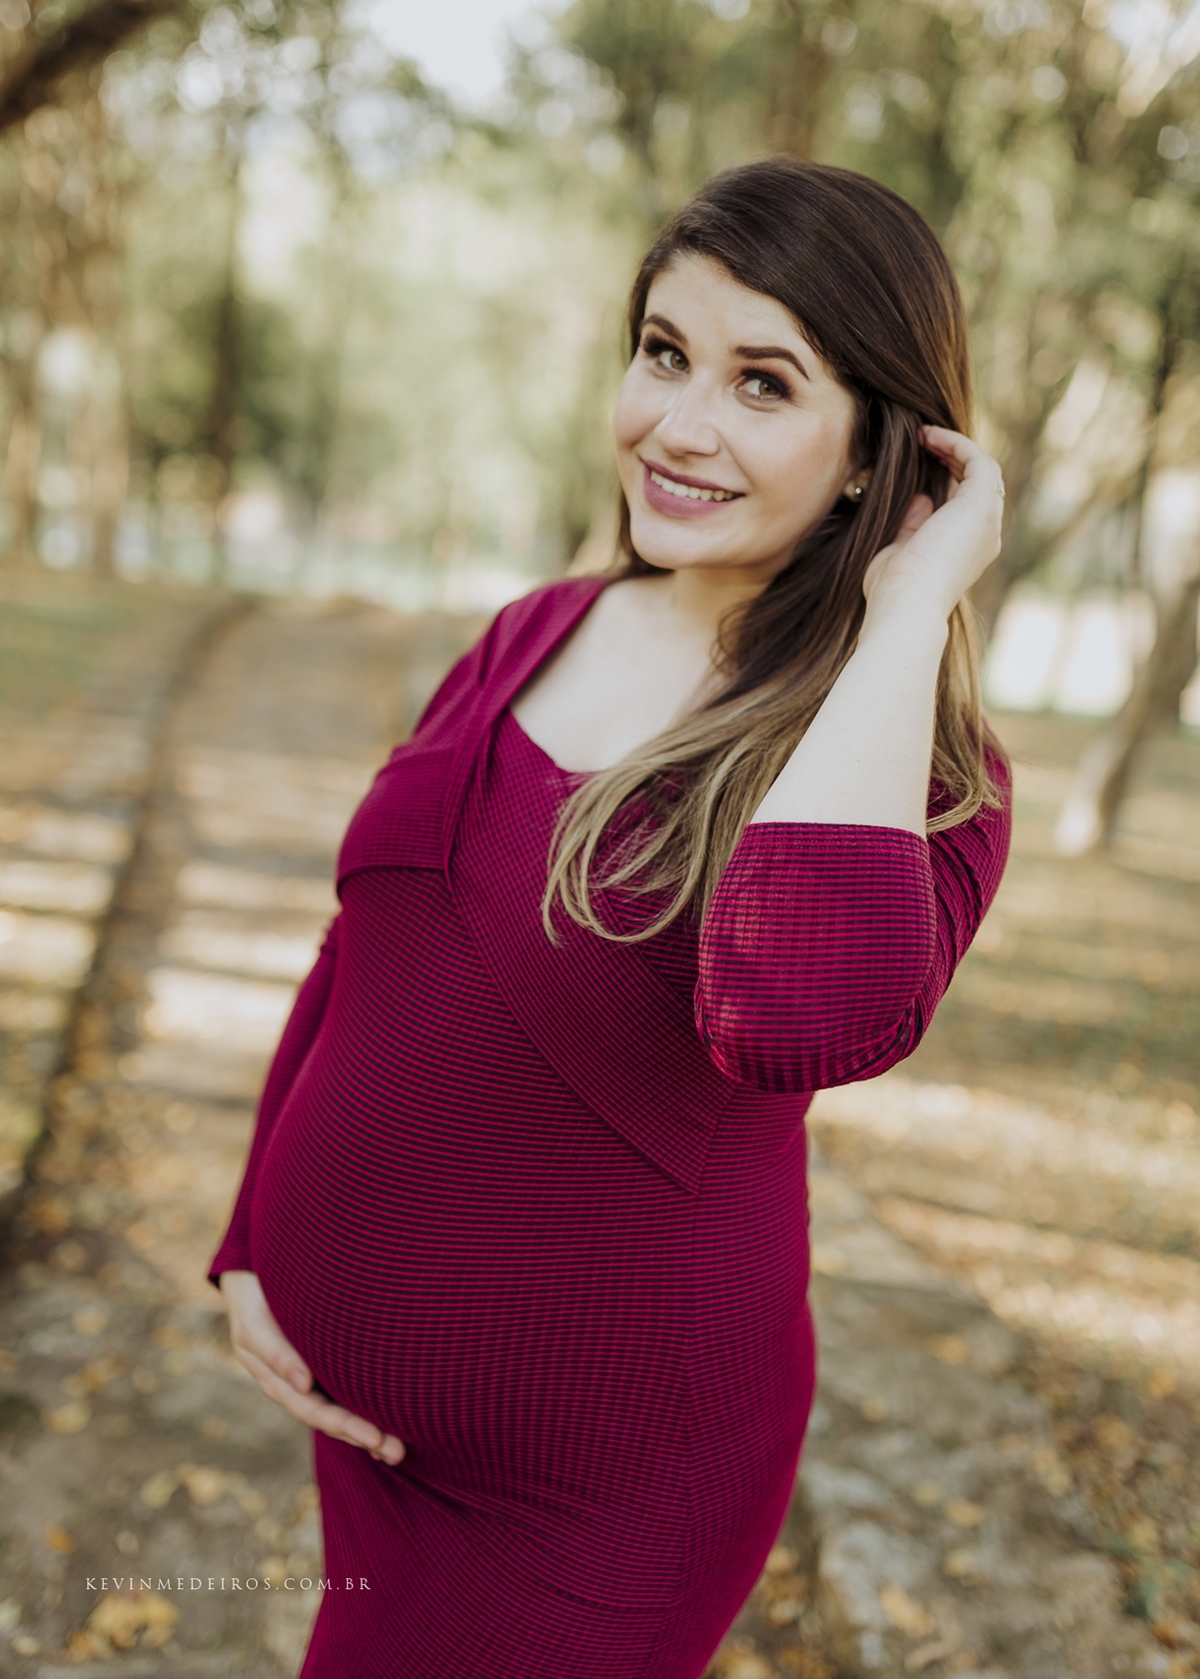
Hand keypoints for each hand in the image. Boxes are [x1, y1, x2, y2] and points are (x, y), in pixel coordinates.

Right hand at [218, 1270, 404, 1464]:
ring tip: (400, 1448)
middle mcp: (300, 1387)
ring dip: (370, 1430)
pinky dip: (367, 1405)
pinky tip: (392, 1415)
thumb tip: (304, 1385)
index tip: (375, 1437)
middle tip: (398, 1452)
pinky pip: (349, 1388)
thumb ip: (276, 1354)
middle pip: (333, 1419)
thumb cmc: (254, 1303)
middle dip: (364, 1437)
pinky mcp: (328, 1362)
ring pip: (342, 1409)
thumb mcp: (255, 1328)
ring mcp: (314, 1377)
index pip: (317, 1412)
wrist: (253, 1280)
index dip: (346, 1426)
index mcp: (281, 1384)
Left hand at [861, 425, 1003, 626]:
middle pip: (977, 484)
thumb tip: (919, 498)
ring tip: (924, 434)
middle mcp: (986, 535)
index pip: (964, 504)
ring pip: (982, 469)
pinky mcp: (981, 504)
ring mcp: (987, 520)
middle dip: (952, 458)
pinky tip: (928, 437)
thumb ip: (911, 525)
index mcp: (968, 550)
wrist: (906, 605)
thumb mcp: (900, 551)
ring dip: (954, 447)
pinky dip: (956, 444)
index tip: (917, 461)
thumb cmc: (894, 590)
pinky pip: (977, 460)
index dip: (945, 477)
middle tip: (922, 441)